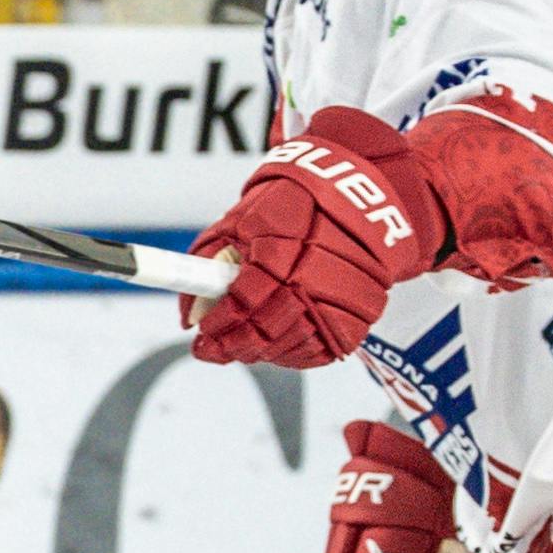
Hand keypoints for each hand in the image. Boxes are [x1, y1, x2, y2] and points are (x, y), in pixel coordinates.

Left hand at [184, 106, 440, 368]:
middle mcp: (318, 269)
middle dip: (236, 344)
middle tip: (215, 348)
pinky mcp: (363, 311)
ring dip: (264, 352)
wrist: (355, 197)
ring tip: (242, 347)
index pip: (244, 298)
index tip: (203, 331)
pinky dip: (296, 355)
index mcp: (282, 241)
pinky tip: (276, 348)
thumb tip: (189, 319)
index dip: (219, 321)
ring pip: (297, 342)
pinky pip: (325, 349)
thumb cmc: (288, 206)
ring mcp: (346, 293)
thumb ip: (206, 265)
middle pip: (271, 326)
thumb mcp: (238, 221)